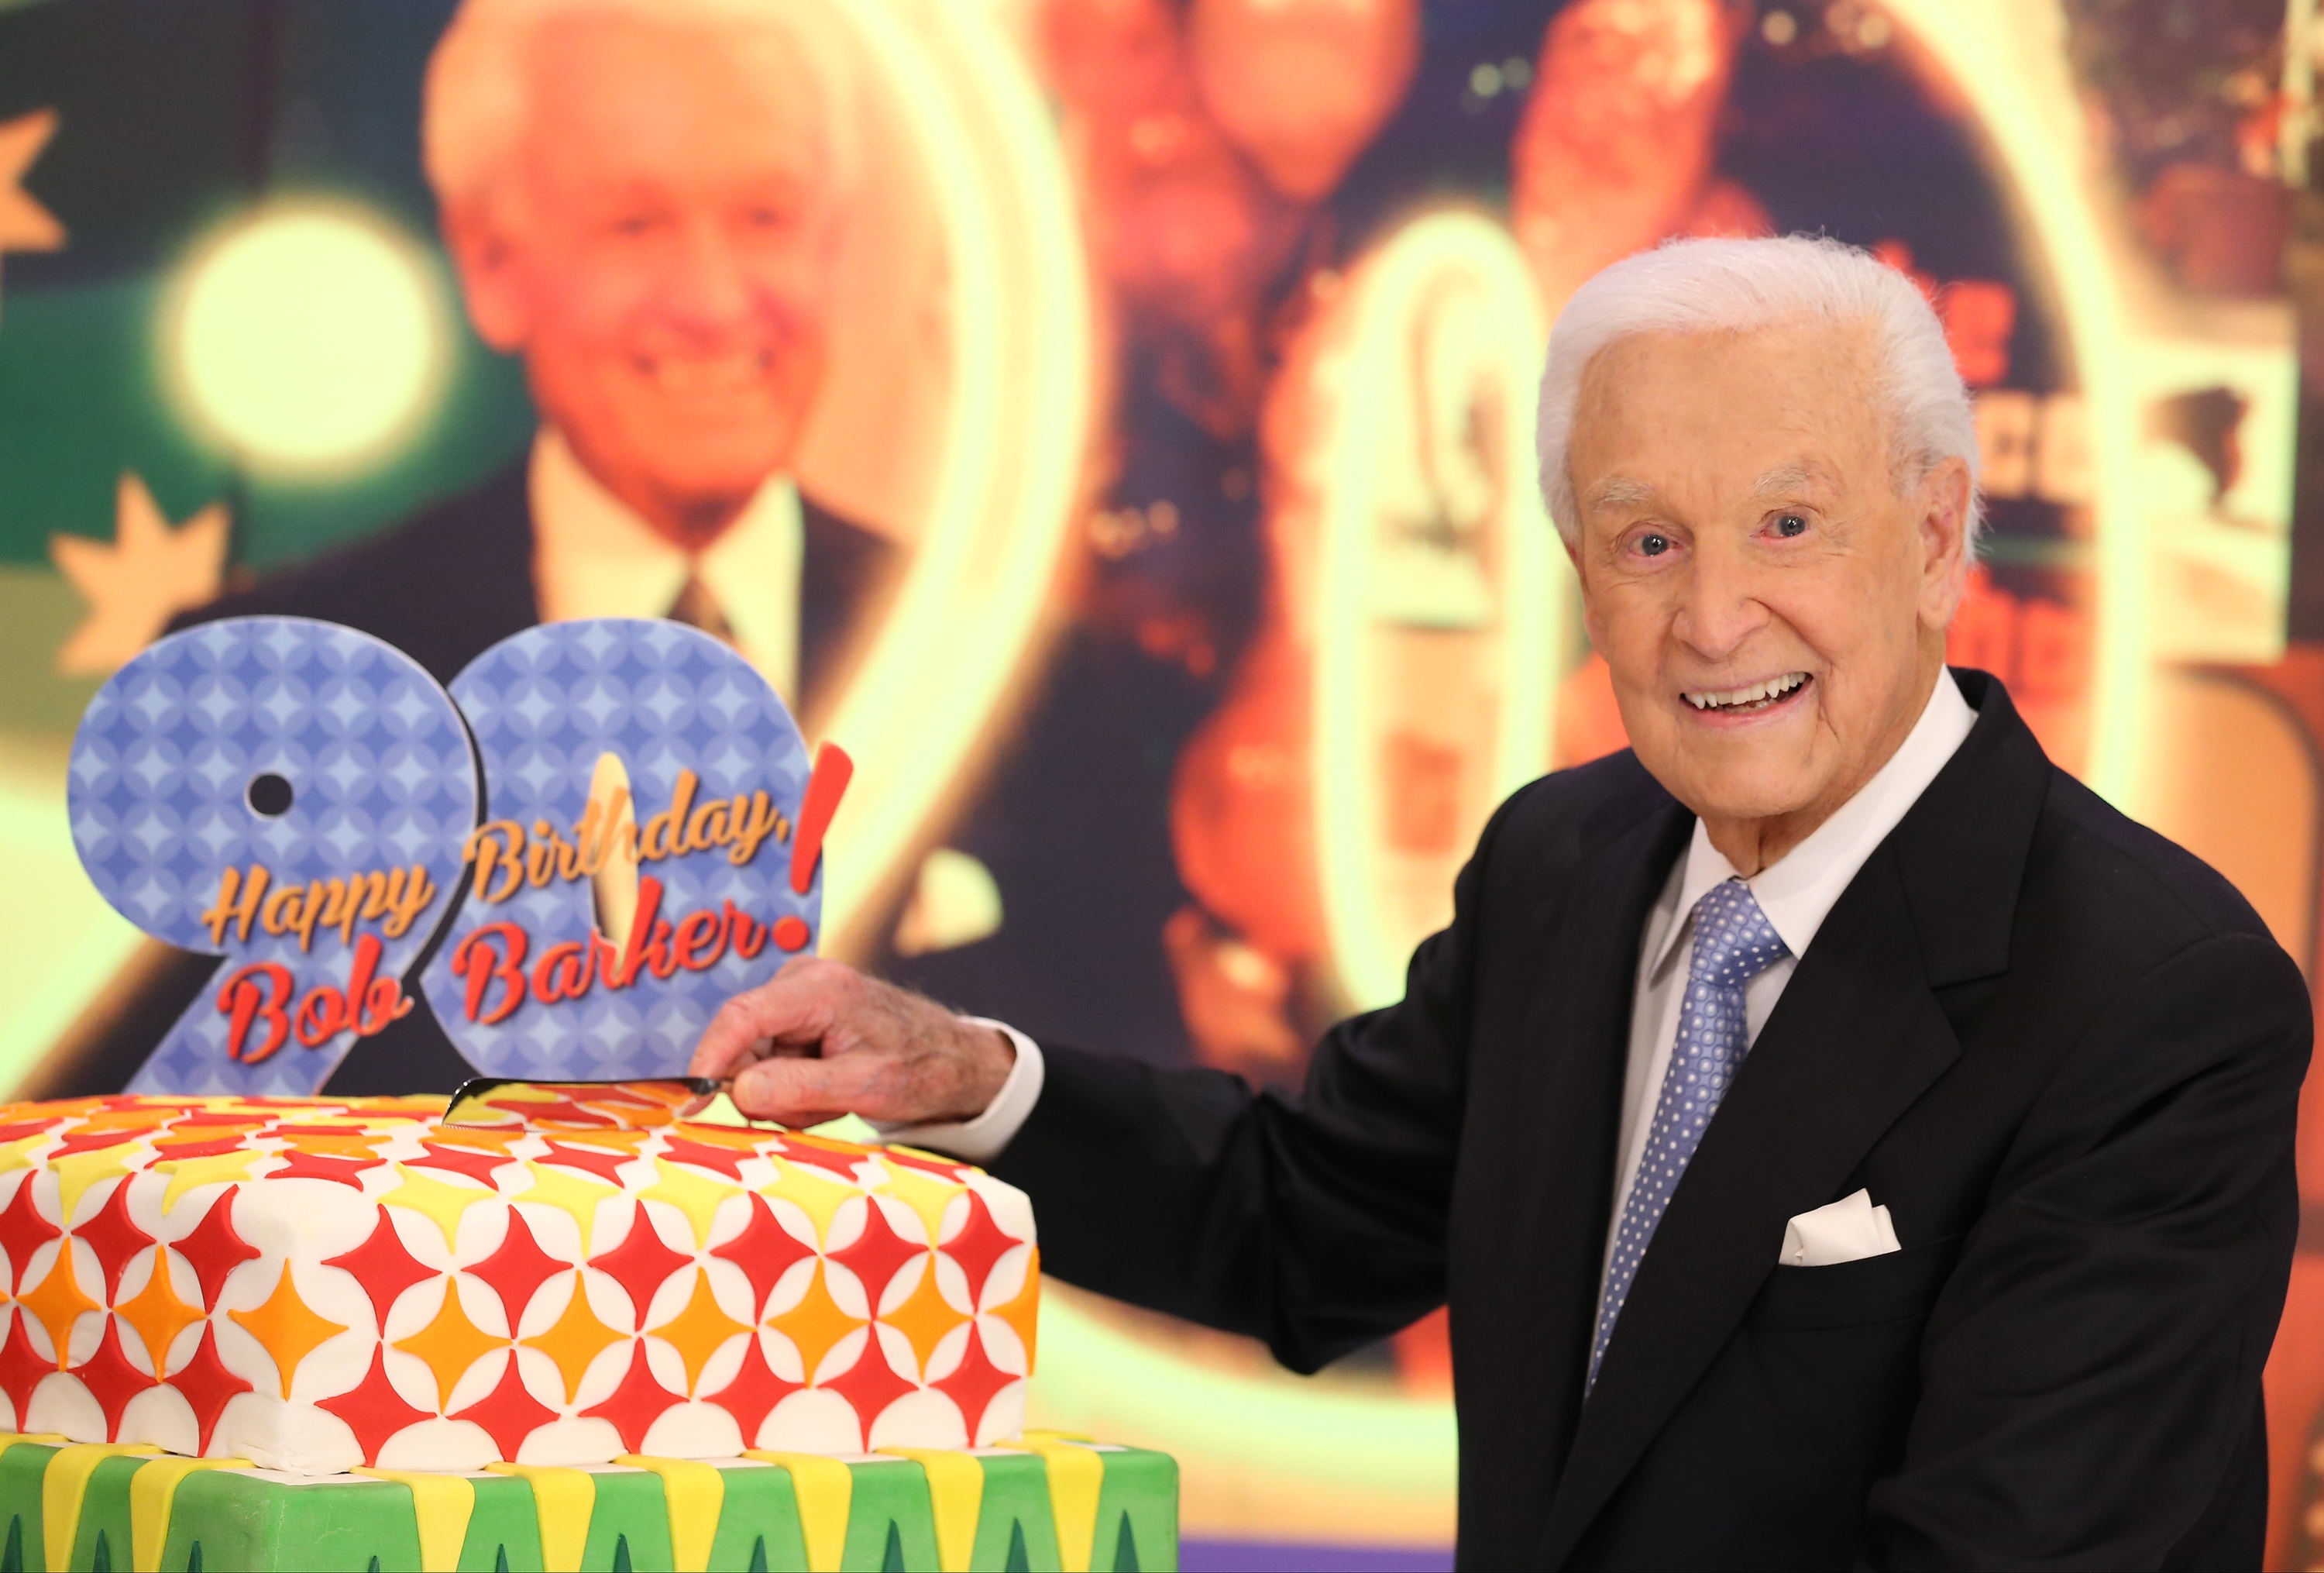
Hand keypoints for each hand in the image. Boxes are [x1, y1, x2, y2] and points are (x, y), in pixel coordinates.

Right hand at [689, 958, 1015, 1127]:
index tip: (693, 1104)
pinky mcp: (798, 1018)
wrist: (953, 1060)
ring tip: (832, 1100)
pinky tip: (828, 1091)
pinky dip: (792, 1088)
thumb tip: (737, 1093)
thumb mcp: (863, 1086)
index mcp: (818, 988)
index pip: (740, 1017)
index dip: (709, 1060)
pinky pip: (770, 1062)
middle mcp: (802, 981)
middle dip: (766, 1090)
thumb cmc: (919, 1067)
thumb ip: (799, 1088)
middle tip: (815, 1112)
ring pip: (755, 1060)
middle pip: (743, 1044)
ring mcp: (798, 998)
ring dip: (785, 1094)